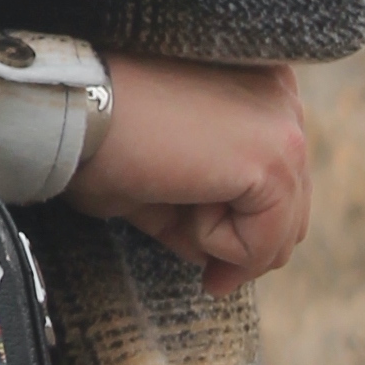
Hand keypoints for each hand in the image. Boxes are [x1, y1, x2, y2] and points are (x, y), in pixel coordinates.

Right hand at [65, 54, 308, 293]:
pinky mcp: (273, 159)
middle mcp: (283, 94)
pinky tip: (177, 198)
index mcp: (256, 84)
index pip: (280, 174)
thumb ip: (204, 204)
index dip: (247, 226)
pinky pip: (263, 241)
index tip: (213, 267)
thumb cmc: (97, 134)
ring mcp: (284, 124)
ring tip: (174, 208)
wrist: (72, 105)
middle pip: (292, 205)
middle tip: (212, 280)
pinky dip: (219, 246)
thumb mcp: (162, 175)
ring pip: (279, 228)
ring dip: (226, 241)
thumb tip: (221, 261)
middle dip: (247, 246)